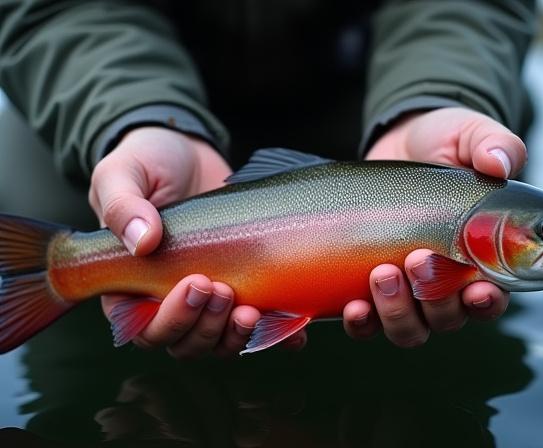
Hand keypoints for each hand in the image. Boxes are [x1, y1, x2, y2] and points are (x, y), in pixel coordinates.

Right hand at [89, 127, 267, 357]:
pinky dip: (277, 336)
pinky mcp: (243, 287)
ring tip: (251, 309)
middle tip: (224, 289)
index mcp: (130, 285)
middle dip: (207, 326)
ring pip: (220, 342)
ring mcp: (208, 298)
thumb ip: (121, 206)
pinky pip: (260, 328)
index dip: (170, 320)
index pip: (144, 329)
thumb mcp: (122, 174)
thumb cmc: (147, 163)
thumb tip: (142, 242)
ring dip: (236, 335)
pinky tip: (294, 333)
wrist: (189, 153)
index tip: (197, 283)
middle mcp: (168, 300)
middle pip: (186, 343)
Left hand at [343, 107, 526, 345]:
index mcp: (481, 259)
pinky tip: (353, 306)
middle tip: (418, 259)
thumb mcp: (470, 135)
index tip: (477, 289)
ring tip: (382, 273)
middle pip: (447, 318)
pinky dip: (362, 323)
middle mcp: (446, 284)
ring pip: (409, 328)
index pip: (490, 297)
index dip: (485, 302)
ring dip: (396, 311)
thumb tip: (499, 163)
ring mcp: (407, 290)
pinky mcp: (369, 287)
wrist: (400, 144)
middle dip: (434, 299)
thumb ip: (494, 145)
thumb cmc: (445, 143)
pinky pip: (368, 324)